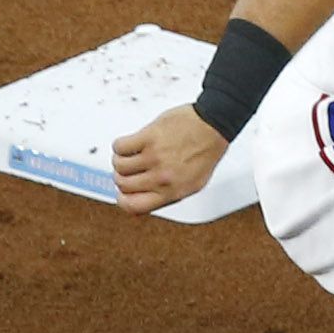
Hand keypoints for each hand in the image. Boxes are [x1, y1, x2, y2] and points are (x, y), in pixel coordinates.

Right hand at [111, 104, 228, 215]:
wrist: (214, 126)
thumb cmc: (205, 152)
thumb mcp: (193, 183)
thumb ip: (167, 195)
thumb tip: (140, 204)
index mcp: (173, 192)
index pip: (134, 206)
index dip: (123, 200)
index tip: (122, 193)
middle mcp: (163, 177)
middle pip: (123, 185)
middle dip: (123, 177)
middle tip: (131, 168)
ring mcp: (155, 157)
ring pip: (119, 165)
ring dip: (122, 159)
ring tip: (134, 154)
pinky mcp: (149, 138)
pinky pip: (120, 146)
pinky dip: (122, 145)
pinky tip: (134, 143)